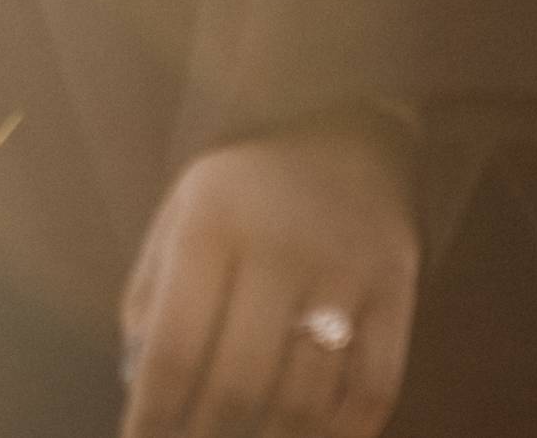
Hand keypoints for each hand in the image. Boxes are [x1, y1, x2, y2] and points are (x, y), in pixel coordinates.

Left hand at [119, 113, 418, 437]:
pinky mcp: (398, 288)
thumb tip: (138, 388)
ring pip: (307, 399)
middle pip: (240, 384)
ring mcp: (347, 268)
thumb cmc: (244, 191)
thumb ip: (150, 297)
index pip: (175, 349)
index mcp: (212, 223)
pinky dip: (343, 434)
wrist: (346, 128)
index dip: (154, 417)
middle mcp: (281, 244)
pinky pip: (374, 388)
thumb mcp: (180, 214)